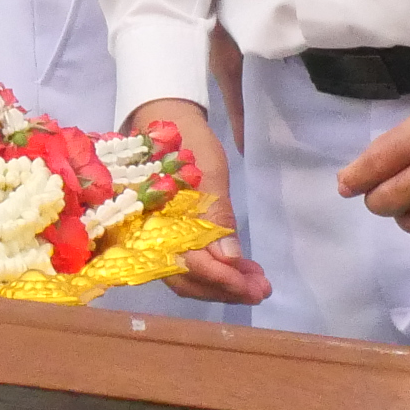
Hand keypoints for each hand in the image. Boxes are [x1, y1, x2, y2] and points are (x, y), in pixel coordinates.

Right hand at [123, 97, 268, 305]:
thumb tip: (230, 259)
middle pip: (186, 278)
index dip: (221, 279)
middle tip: (261, 291)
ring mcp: (154, 236)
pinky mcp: (165, 234)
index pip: (188, 263)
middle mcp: (148, 235)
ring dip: (222, 283)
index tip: (253, 287)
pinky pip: (186, 262)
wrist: (164, 118)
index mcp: (153, 218)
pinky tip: (238, 269)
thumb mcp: (208, 171)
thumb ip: (216, 215)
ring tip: (257, 283)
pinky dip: (214, 270)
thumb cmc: (186, 140)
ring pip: (187, 275)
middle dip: (225, 288)